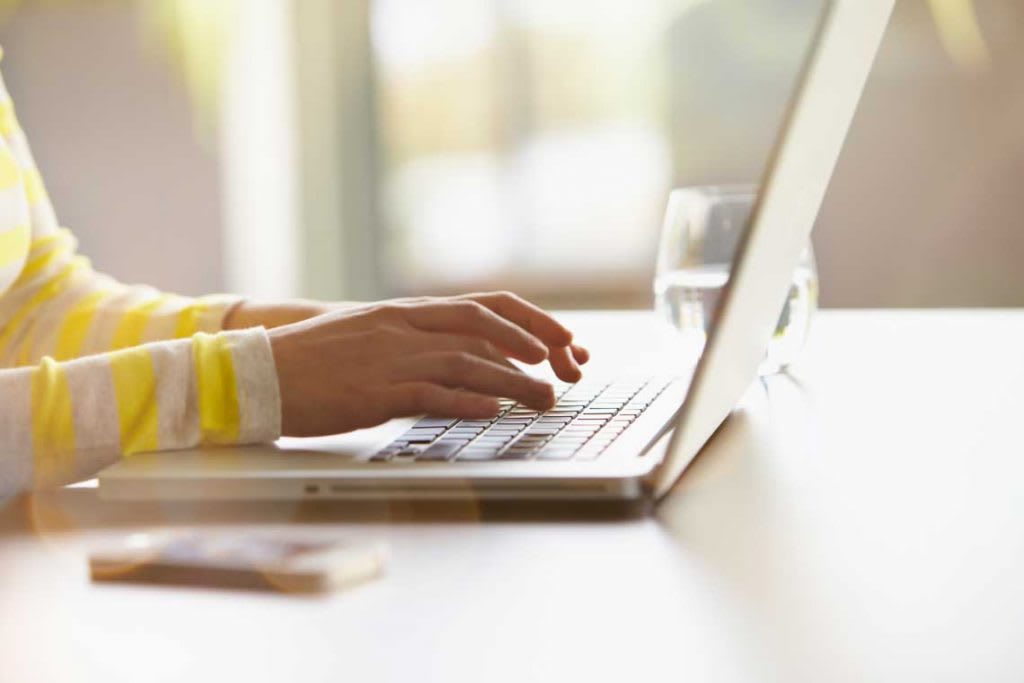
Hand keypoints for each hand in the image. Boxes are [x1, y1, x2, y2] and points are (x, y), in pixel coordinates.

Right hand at [267, 293, 588, 436]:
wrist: (256, 372)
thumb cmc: (313, 360)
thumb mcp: (371, 336)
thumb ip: (417, 340)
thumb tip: (468, 355)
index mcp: (406, 312)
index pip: (483, 305)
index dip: (529, 320)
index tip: (562, 339)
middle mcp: (404, 328)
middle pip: (483, 327)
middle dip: (534, 343)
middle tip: (567, 365)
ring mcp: (389, 358)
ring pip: (466, 362)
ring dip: (513, 381)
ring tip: (546, 397)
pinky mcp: (373, 392)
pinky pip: (428, 394)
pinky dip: (465, 401)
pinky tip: (493, 410)